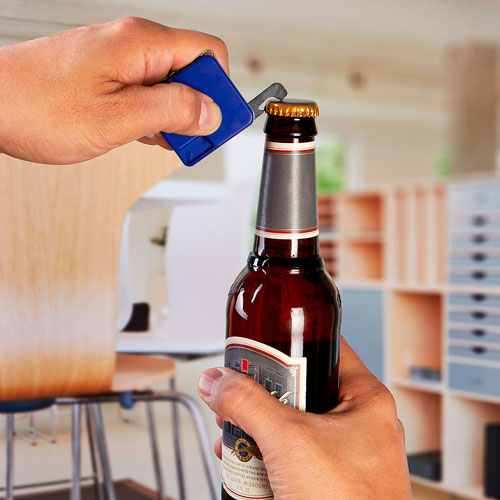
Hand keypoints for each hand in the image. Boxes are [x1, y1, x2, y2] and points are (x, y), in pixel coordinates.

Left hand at [0, 17, 226, 163]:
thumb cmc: (38, 107)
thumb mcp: (117, 118)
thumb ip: (171, 111)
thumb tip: (210, 111)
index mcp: (141, 44)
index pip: (209, 53)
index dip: (221, 90)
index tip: (217, 123)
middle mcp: (134, 45)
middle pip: (193, 69)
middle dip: (198, 107)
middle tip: (188, 139)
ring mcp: (121, 59)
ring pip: (171, 84)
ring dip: (175, 116)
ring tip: (159, 140)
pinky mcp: (110, 75)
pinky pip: (148, 92)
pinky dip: (154, 116)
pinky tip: (142, 134)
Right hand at [198, 338, 410, 499]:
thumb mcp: (288, 441)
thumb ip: (248, 403)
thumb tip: (217, 381)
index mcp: (366, 400)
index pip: (326, 349)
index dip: (290, 344)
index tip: (259, 347)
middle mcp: (362, 423)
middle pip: (304, 388)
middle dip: (264, 395)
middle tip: (238, 395)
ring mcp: (349, 454)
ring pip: (297, 423)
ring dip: (262, 427)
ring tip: (234, 432)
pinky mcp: (334, 480)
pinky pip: (298, 454)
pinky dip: (271, 455)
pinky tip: (246, 462)